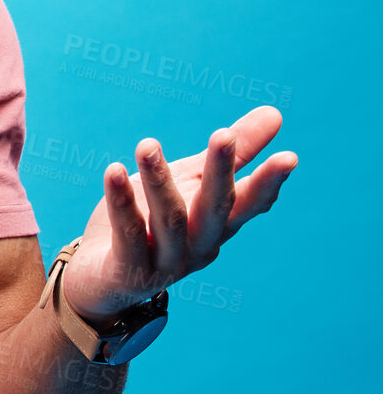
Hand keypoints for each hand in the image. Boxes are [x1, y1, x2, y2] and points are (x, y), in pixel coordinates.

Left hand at [58, 105, 296, 323]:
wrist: (102, 280)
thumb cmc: (152, 223)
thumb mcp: (190, 181)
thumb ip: (232, 153)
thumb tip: (276, 112)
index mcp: (217, 224)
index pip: (248, 202)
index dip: (268, 183)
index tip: (290, 157)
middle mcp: (199, 245)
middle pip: (215, 208)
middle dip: (221, 172)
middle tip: (223, 134)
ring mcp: (167, 262)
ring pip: (169, 219)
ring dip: (160, 180)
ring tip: (146, 143)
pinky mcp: (130, 271)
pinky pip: (128, 234)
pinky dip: (122, 203)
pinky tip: (113, 170)